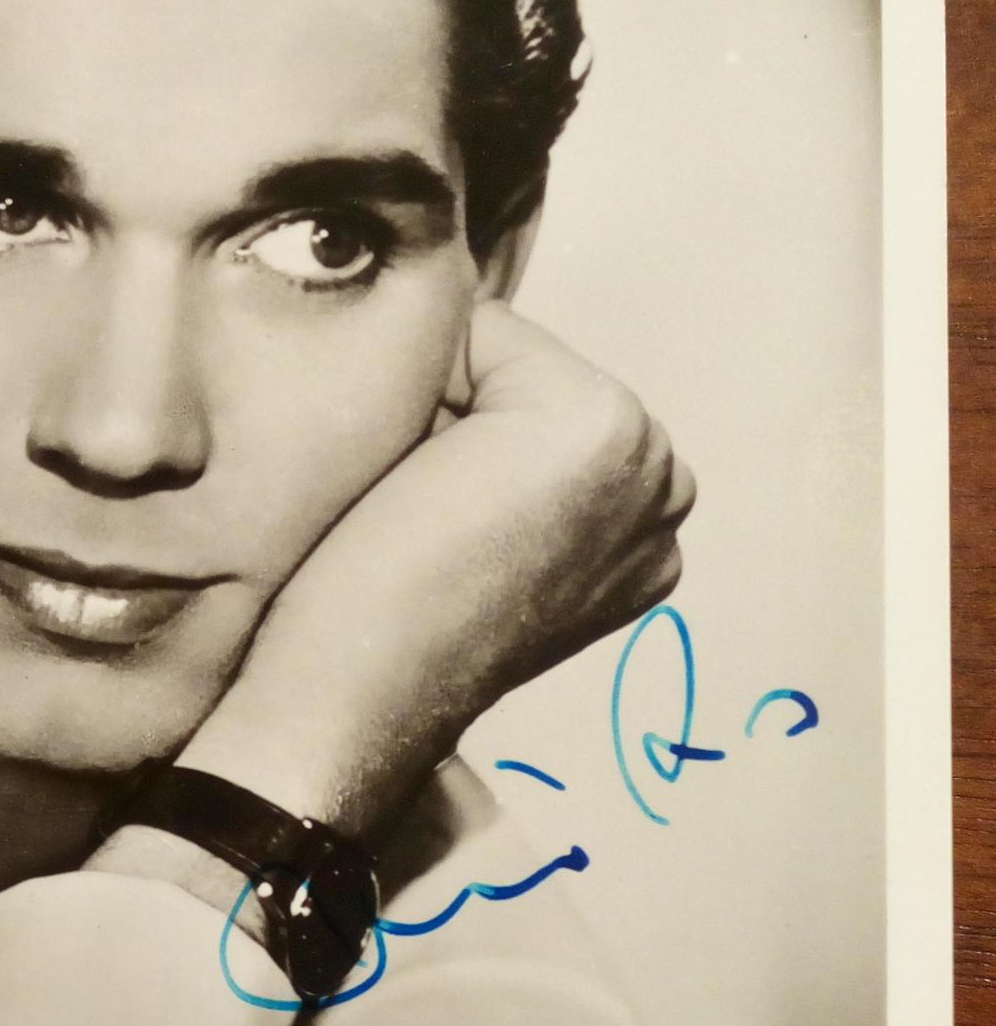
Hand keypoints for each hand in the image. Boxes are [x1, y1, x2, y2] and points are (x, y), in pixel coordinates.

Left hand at [180, 300, 694, 837]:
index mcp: (648, 514)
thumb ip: (507, 457)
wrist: (357, 691)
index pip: (538, 399)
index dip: (455, 439)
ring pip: (501, 352)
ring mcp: (642, 452)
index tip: (434, 526)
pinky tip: (419, 482)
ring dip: (445, 404)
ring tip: (421, 507)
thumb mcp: (482, 526)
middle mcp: (667, 480)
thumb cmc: (380, 623)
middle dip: (458, 414)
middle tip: (423, 521)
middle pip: (525, 369)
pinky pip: (480, 334)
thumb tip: (466, 348)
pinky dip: (430, 385)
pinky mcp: (595, 425)